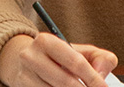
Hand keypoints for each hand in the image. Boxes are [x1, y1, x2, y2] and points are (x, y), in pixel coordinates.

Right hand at [0, 33, 117, 86]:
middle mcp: (31, 56)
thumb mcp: (80, 51)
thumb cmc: (59, 57)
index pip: (75, 62)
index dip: (94, 78)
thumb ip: (100, 58)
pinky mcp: (22, 86)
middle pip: (66, 82)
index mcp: (46, 41)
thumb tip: (101, 75)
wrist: (27, 61)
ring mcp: (25, 74)